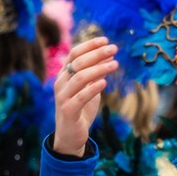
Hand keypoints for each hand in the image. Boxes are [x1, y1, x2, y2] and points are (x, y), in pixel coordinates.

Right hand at [53, 36, 117, 156]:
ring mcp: (63, 96)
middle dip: (97, 54)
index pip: (74, 54)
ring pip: (80, 77)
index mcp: (65, 75)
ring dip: (99, 69)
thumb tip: (110, 56)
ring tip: (115, 64)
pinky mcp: (68, 110)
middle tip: (114, 49)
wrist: (71, 135)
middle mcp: (61, 83)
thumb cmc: (81, 109)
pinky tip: (105, 83)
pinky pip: (80, 97)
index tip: (105, 40)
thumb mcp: (91, 88)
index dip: (89, 45)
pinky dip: (93, 88)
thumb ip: (97, 73)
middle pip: (78, 62)